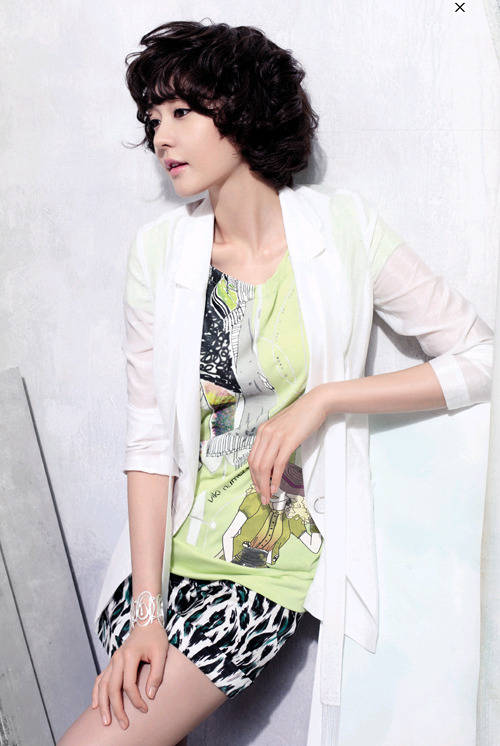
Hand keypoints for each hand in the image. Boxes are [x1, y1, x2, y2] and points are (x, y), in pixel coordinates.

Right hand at [91, 621, 168, 729]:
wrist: (146, 623)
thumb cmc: (155, 637)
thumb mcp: (161, 653)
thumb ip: (157, 674)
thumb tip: (150, 696)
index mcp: (129, 655)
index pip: (129, 684)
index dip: (136, 700)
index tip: (144, 709)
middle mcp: (117, 658)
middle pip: (112, 688)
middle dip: (116, 708)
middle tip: (123, 725)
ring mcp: (113, 660)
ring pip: (103, 685)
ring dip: (103, 704)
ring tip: (105, 721)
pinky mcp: (112, 662)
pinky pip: (101, 679)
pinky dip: (96, 692)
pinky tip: (95, 705)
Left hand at [248, 386, 325, 504]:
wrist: (316, 403)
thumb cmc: (302, 416)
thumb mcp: (282, 428)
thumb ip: (275, 442)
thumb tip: (273, 462)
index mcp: (262, 431)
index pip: (252, 458)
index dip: (253, 476)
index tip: (258, 487)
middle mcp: (265, 433)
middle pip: (255, 464)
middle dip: (258, 484)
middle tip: (262, 497)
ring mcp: (276, 437)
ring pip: (264, 467)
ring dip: (265, 485)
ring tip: (268, 496)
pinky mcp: (288, 441)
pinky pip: (278, 464)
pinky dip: (275, 478)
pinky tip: (276, 487)